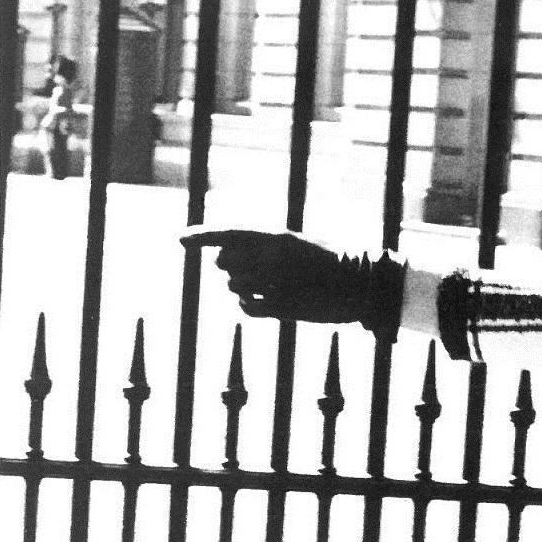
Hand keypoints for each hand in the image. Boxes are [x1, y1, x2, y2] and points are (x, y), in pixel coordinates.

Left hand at [182, 230, 403, 335]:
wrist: (359, 284)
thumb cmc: (328, 261)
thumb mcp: (295, 243)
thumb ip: (262, 246)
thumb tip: (224, 256)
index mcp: (276, 237)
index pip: (229, 233)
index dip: (202, 235)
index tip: (181, 239)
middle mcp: (272, 258)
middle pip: (225, 263)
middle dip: (229, 268)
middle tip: (251, 272)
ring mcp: (276, 284)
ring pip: (234, 287)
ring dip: (243, 289)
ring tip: (268, 288)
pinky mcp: (282, 308)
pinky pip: (247, 308)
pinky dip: (250, 307)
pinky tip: (266, 304)